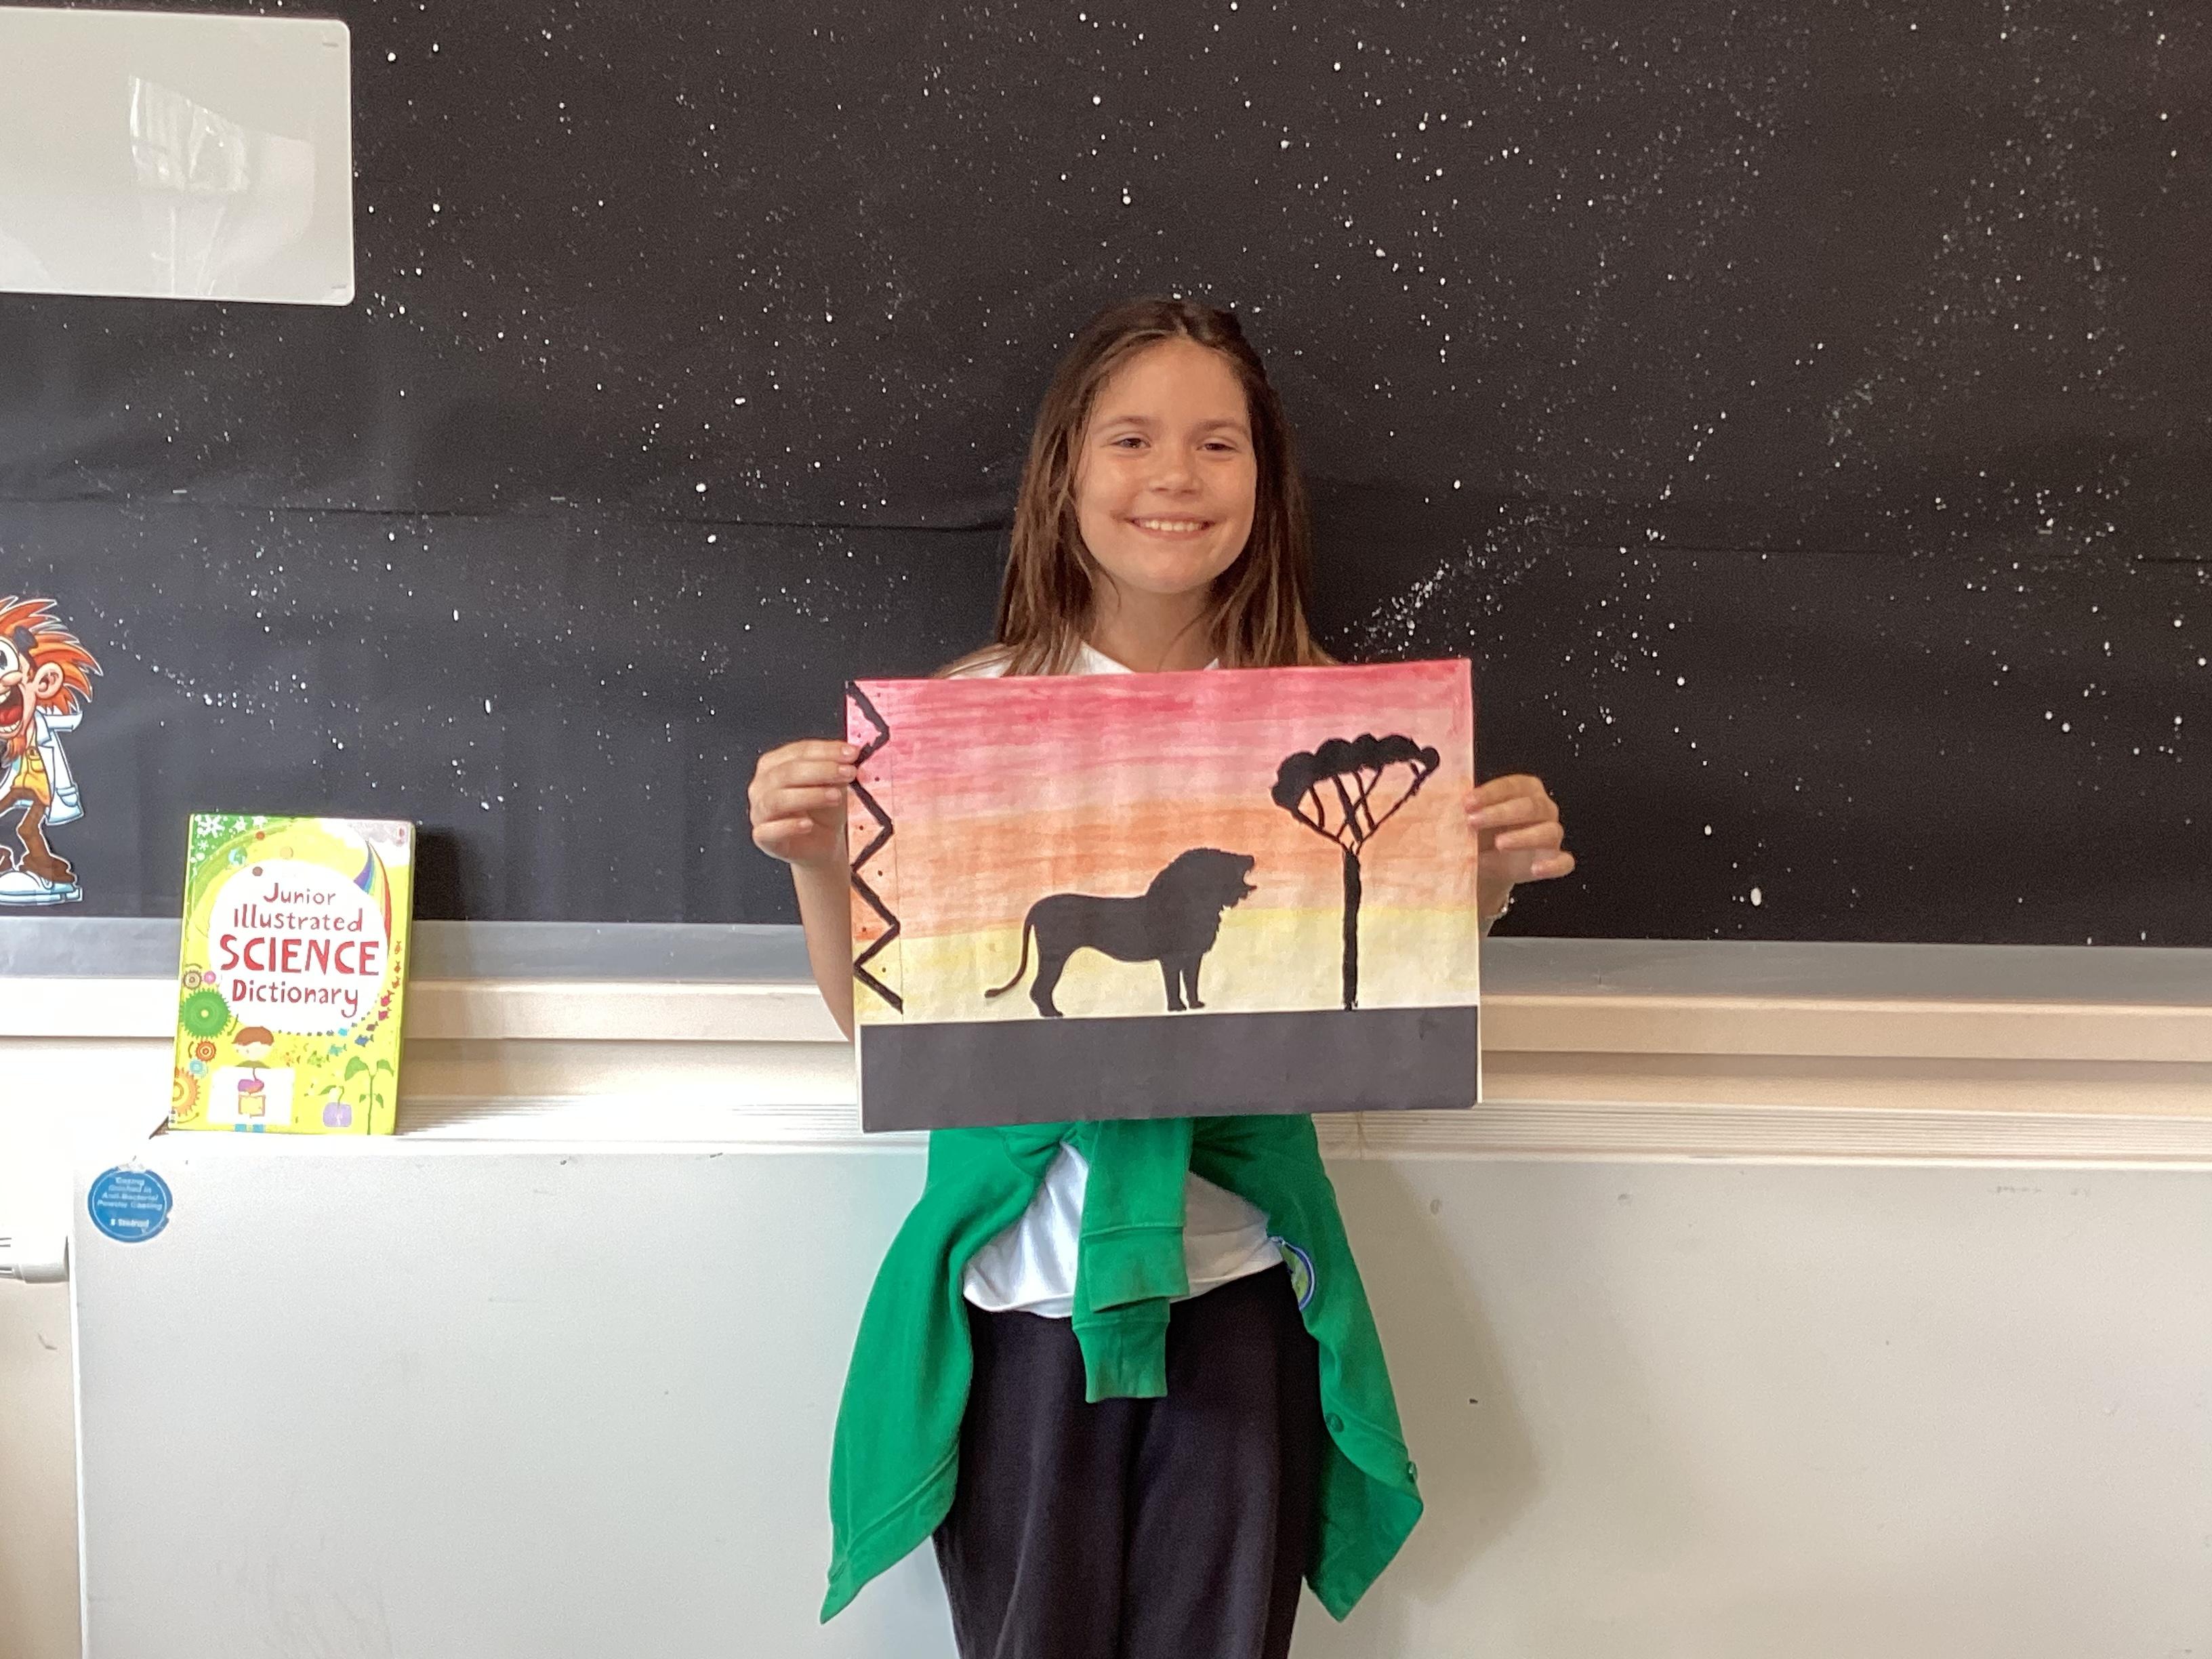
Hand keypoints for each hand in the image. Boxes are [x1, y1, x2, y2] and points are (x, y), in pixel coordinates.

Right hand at [749, 739, 857, 871]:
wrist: (823, 844)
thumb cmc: (822, 811)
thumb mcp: (833, 785)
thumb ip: (836, 770)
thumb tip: (847, 757)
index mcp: (774, 765)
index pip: (797, 751)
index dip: (825, 751)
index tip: (851, 753)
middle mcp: (762, 785)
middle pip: (786, 772)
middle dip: (821, 770)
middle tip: (847, 772)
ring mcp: (759, 811)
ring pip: (777, 800)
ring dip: (809, 796)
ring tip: (835, 796)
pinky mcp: (763, 837)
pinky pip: (769, 831)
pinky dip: (789, 826)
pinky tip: (808, 825)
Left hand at [1468, 773, 1573, 919]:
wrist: (1485, 862)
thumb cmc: (1480, 831)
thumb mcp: (1470, 817)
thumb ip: (1463, 810)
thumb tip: (1440, 804)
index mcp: (1524, 790)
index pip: (1513, 786)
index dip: (1490, 793)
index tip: (1467, 803)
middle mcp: (1542, 809)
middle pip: (1531, 806)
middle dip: (1501, 813)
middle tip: (1473, 822)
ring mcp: (1550, 834)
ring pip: (1549, 831)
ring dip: (1523, 837)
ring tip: (1499, 844)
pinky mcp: (1554, 859)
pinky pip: (1564, 862)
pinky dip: (1552, 865)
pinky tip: (1535, 869)